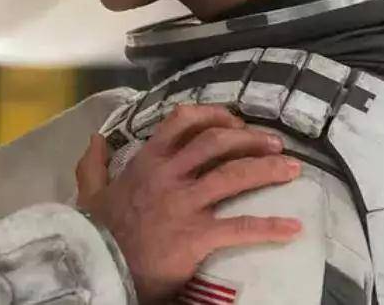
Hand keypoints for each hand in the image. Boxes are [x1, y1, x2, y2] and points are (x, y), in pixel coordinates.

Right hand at [76, 104, 301, 303]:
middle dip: (250, 139)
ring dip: (267, 169)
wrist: (100, 267)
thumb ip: (93, 164)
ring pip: (233, 175)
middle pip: (216, 142)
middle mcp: (169, 175)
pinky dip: (270, 226)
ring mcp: (184, 204)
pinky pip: (240, 227)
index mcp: (147, 162)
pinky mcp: (196, 235)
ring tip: (292, 170)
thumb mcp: (90, 192)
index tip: (234, 121)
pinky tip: (293, 228)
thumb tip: (95, 137)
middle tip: (274, 144)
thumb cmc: (99, 231)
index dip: (214, 115)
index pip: (182, 122)